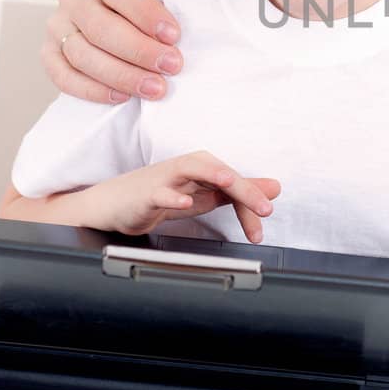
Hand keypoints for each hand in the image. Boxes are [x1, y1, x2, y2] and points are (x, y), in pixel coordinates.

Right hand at [44, 0, 200, 103]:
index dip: (145, 12)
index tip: (174, 35)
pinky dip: (91, 90)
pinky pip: (63, 75)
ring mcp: (58, 24)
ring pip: (82, 54)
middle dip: (138, 50)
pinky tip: (122, 96)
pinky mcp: (50, 52)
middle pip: (100, 26)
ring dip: (120, 75)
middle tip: (171, 66)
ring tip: (155, 88)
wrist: (133, 14)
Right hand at [89, 151, 280, 238]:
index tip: (263, 221)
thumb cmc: (160, 196)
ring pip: (193, 170)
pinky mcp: (146, 193)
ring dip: (213, 175)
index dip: (252, 201)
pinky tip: (184, 202)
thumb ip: (238, 193)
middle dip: (245, 189)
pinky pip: (160, 192)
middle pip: (221, 172)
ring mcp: (166, 178)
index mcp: (204, 168)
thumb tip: (272, 189)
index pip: (235, 183)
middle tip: (264, 209)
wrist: (115, 206)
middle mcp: (188, 168)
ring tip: (231, 183)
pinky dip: (173, 196)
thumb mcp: (205, 196)